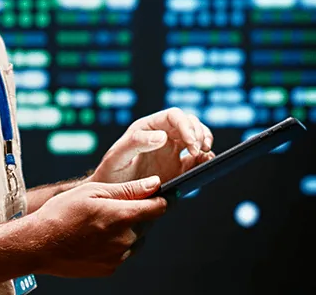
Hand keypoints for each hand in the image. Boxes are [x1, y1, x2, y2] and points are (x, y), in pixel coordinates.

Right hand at [31, 176, 166, 277]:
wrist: (40, 244)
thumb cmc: (63, 212)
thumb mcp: (95, 191)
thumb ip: (129, 189)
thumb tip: (155, 184)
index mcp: (123, 217)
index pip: (159, 207)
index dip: (162, 197)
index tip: (162, 192)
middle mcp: (125, 240)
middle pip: (148, 222)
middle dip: (139, 211)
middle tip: (116, 204)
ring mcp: (118, 257)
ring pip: (136, 238)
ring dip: (128, 228)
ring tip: (103, 220)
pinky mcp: (109, 269)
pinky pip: (123, 252)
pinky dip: (117, 242)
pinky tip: (98, 235)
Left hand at [90, 107, 214, 185]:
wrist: (110, 198)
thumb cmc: (110, 174)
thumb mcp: (117, 157)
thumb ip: (136, 143)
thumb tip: (162, 136)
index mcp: (148, 128)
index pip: (173, 116)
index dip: (186, 125)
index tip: (191, 142)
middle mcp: (163, 136)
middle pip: (189, 123)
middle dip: (198, 133)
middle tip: (199, 149)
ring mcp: (172, 152)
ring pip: (196, 136)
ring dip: (204, 140)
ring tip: (205, 153)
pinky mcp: (178, 168)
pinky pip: (196, 158)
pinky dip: (205, 158)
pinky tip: (205, 162)